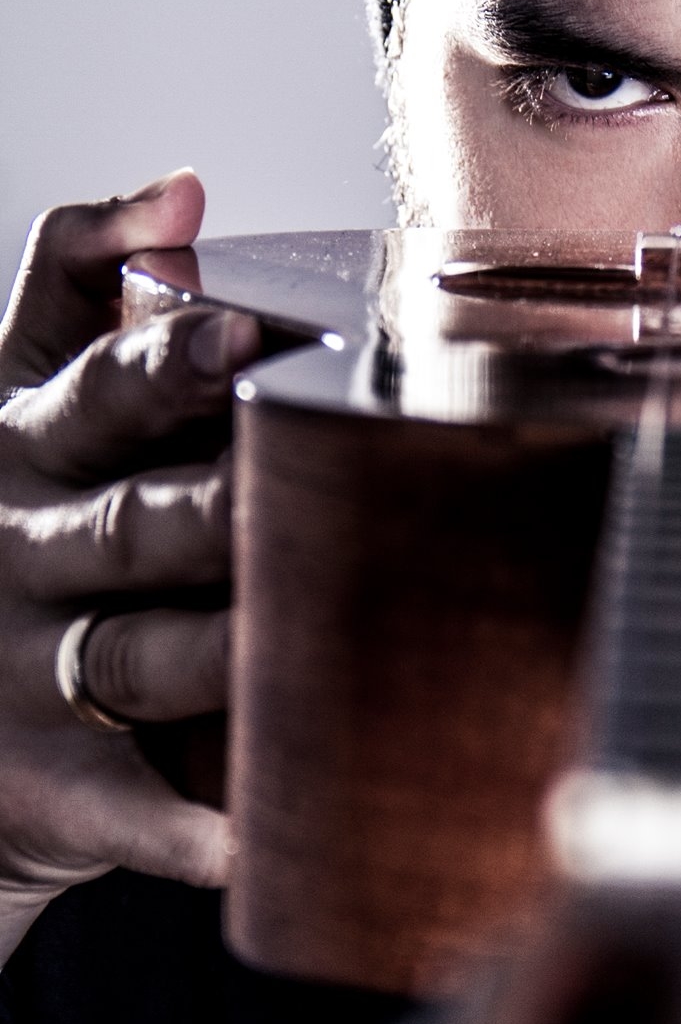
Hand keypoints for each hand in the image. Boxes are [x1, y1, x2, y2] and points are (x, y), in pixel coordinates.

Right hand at [0, 171, 257, 961]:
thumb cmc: (21, 528)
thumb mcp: (17, 396)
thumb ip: (76, 286)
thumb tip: (183, 183)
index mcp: (32, 439)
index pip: (93, 379)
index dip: (163, 351)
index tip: (245, 329)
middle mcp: (26, 541)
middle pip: (134, 515)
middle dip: (221, 504)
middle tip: (307, 487)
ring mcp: (27, 661)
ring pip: (139, 650)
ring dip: (223, 651)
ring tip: (309, 646)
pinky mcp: (40, 775)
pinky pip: (122, 803)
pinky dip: (187, 827)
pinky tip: (259, 839)